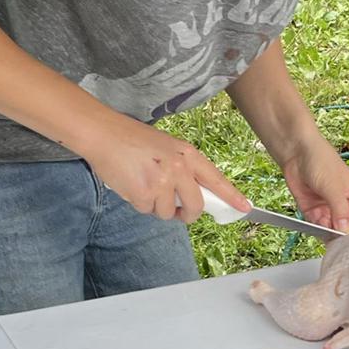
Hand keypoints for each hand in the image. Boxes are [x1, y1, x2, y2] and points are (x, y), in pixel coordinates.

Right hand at [77, 109, 247, 222]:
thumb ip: (182, 169)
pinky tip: (131, 185)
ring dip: (156, 206)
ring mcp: (162, 182)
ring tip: (143, 184)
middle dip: (187, 214)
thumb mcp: (166, 147)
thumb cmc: (131, 139)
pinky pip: (147, 210)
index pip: (215, 179)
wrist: (103, 133)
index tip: (244, 208)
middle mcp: (179, 168)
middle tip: (178, 211)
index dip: (231, 196)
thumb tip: (193, 196)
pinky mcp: (145, 193)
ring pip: (168, 212)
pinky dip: (138, 203)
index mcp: (187, 154)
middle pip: (196, 206)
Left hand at [282, 137, 348, 233]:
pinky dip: (317, 231)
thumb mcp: (334, 186)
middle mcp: (347, 208)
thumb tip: (345, 230)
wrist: (296, 154)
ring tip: (327, 233)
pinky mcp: (316, 214)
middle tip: (340, 244)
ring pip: (334, 234)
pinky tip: (316, 225)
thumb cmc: (321, 160)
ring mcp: (331, 212)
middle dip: (345, 239)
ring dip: (330, 236)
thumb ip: (340, 210)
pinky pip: (319, 230)